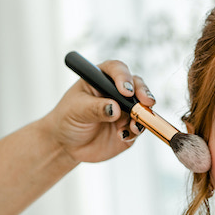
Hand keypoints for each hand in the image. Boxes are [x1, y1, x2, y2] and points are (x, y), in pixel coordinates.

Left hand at [41, 60, 155, 164]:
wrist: (68, 145)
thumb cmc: (68, 119)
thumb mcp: (77, 110)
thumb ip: (95, 108)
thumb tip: (115, 108)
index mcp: (101, 79)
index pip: (116, 70)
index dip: (124, 77)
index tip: (126, 90)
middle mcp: (116, 92)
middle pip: (136, 85)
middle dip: (144, 93)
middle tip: (146, 102)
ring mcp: (124, 111)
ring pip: (142, 107)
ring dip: (142, 115)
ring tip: (133, 126)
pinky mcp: (129, 128)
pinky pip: (138, 128)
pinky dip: (135, 131)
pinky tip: (123, 136)